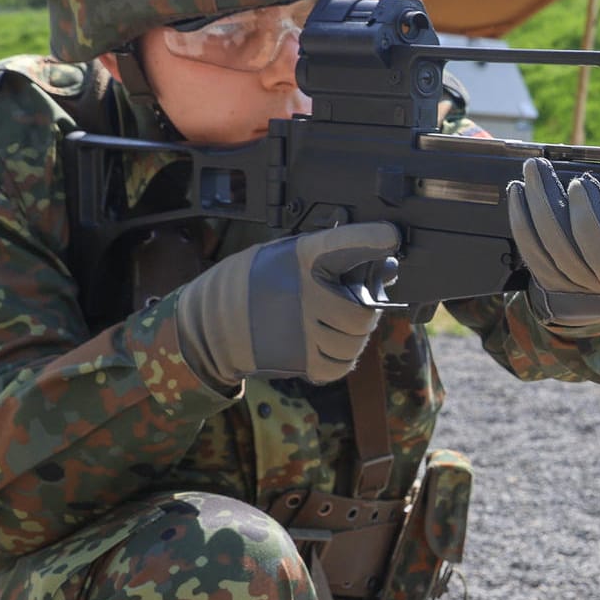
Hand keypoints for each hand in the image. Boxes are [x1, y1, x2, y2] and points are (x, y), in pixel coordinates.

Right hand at [175, 222, 399, 387]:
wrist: (209, 324)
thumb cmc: (253, 284)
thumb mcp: (287, 256)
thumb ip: (335, 260)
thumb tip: (387, 268)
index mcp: (301, 259)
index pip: (343, 243)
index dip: (369, 238)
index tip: (390, 235)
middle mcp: (305, 293)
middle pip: (362, 309)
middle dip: (365, 307)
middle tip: (353, 301)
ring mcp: (303, 330)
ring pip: (356, 340)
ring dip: (353, 334)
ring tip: (334, 322)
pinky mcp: (300, 360)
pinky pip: (341, 364)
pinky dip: (341, 357)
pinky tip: (326, 343)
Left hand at [506, 157, 599, 323]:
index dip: (592, 218)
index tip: (585, 182)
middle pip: (568, 246)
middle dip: (552, 202)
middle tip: (544, 167)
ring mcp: (571, 287)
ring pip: (545, 248)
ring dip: (533, 206)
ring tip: (530, 172)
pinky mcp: (548, 282)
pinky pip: (530, 253)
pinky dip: (520, 222)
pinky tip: (516, 194)